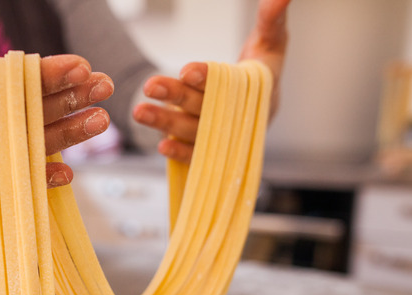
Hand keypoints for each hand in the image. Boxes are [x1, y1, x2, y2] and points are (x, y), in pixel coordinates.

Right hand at [0, 0, 111, 215]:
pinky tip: (67, 172)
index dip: (42, 74)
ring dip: (63, 136)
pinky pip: (3, 181)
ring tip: (99, 120)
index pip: (0, 84)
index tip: (78, 65)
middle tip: (102, 87)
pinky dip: (35, 178)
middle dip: (65, 102)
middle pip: (19, 117)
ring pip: (19, 149)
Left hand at [132, 0, 289, 162]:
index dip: (208, 78)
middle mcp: (241, 116)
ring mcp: (225, 136)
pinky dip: (181, 153)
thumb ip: (272, 19)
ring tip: (140, 112)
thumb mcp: (270, 42)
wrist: (256, 106)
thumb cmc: (261, 69)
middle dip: (177, 97)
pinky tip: (161, 145)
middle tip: (150, 85)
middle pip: (206, 107)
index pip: (230, 84)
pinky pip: (197, 157)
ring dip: (167, 123)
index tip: (186, 70)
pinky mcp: (212, 152)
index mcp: (260, 89)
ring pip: (195, 131)